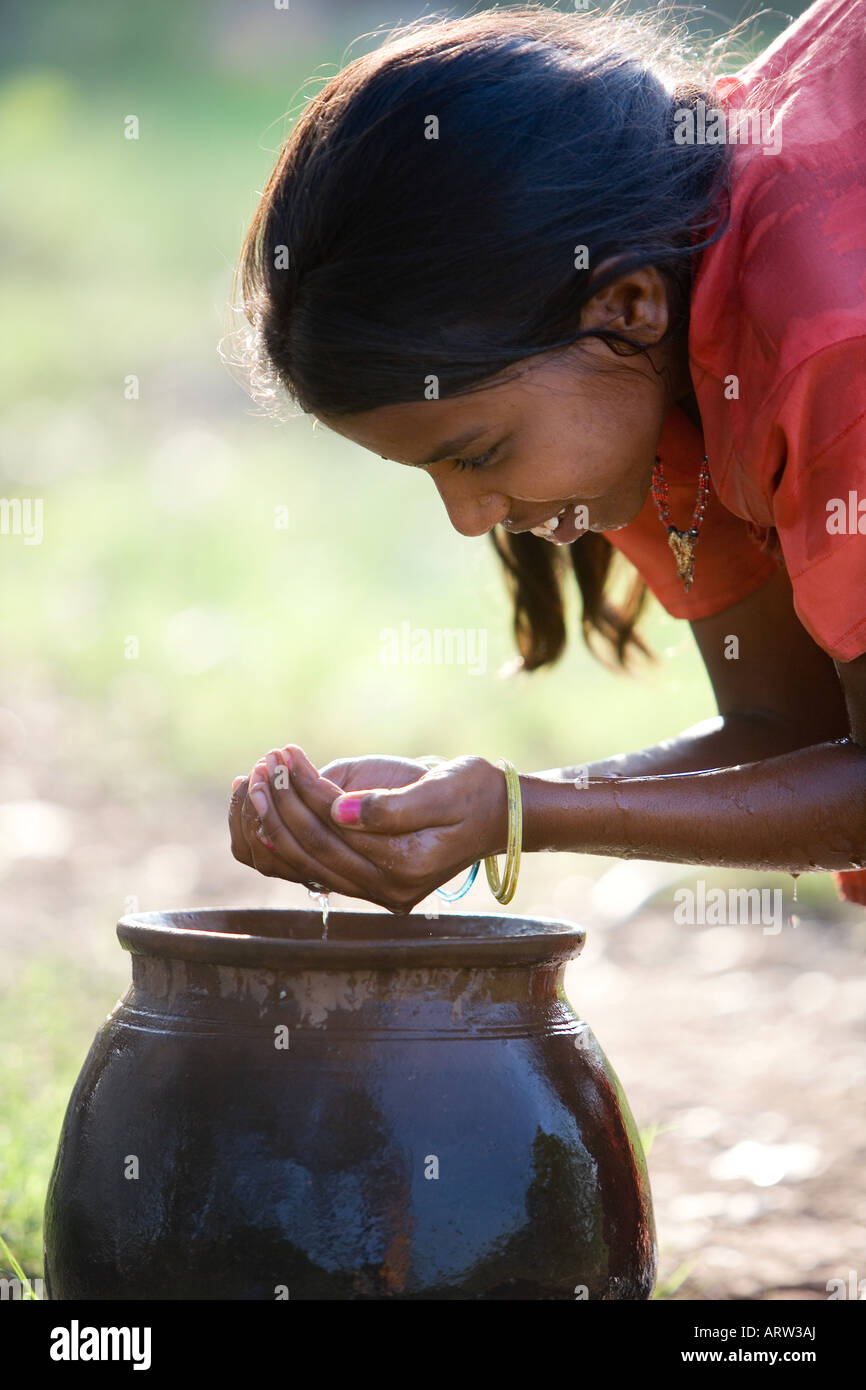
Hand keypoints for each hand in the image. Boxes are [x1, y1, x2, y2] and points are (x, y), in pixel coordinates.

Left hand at [265, 750, 507, 912]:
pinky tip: (264, 805)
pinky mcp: (365, 880)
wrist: (498, 815)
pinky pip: (310, 867)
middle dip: (279, 806)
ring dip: (272, 823)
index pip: (337, 828)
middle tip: (262, 766)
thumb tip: (338, 810)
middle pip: (313, 850)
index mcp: (407, 866)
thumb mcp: (444, 789)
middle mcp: (387, 888)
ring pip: (304, 864)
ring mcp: (375, 890)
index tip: (285, 755)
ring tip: (256, 780)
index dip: (304, 789)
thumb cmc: (474, 791)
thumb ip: (392, 806)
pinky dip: (282, 839)